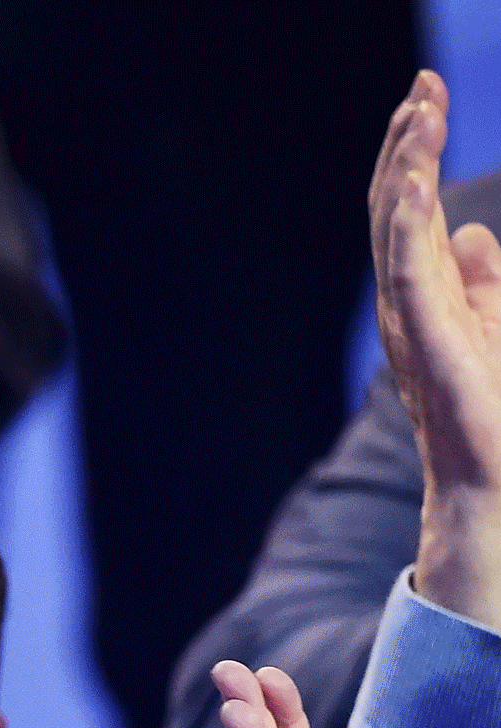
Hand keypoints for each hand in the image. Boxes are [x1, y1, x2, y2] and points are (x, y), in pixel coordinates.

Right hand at [370, 70, 500, 626]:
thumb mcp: (496, 327)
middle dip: (409, 143)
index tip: (428, 96)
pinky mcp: (428, 343)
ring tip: (420, 116)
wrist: (493, 480)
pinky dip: (410, 227)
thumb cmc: (495, 415)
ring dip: (408, 168)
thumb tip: (475, 233)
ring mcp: (411, 324)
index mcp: (422, 296)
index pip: (409, 210)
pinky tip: (420, 185)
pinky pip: (408, 274)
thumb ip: (482, 283)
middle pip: (396, 208)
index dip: (416, 152)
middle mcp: (405, 305)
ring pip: (397, 231)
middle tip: (422, 86)